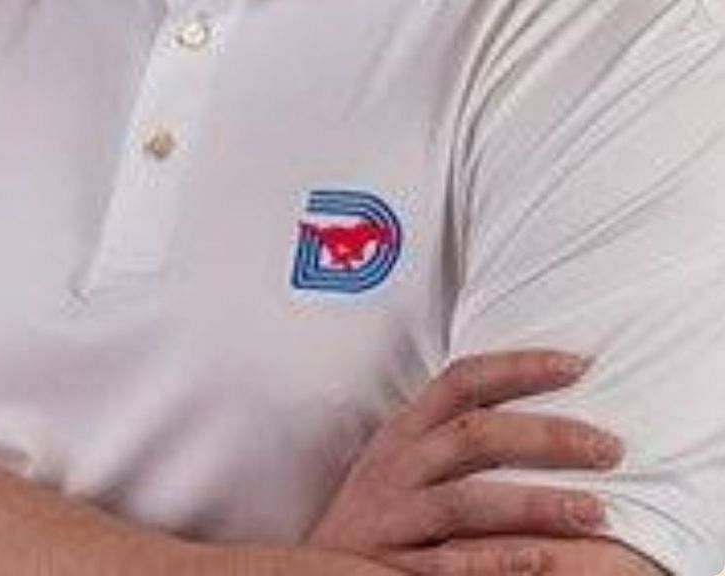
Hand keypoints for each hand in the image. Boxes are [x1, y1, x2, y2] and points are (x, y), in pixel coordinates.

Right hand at [307, 350, 621, 575]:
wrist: (309, 572)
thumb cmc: (376, 513)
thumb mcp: (399, 461)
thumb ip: (447, 435)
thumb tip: (530, 412)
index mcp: (402, 433)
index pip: (460, 382)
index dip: (517, 368)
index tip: (577, 365)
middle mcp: (398, 467)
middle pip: (474, 436)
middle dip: (546, 437)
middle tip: (610, 448)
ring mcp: (396, 518)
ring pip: (466, 501)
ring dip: (535, 505)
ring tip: (597, 512)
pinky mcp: (395, 567)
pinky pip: (450, 564)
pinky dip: (496, 561)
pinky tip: (542, 561)